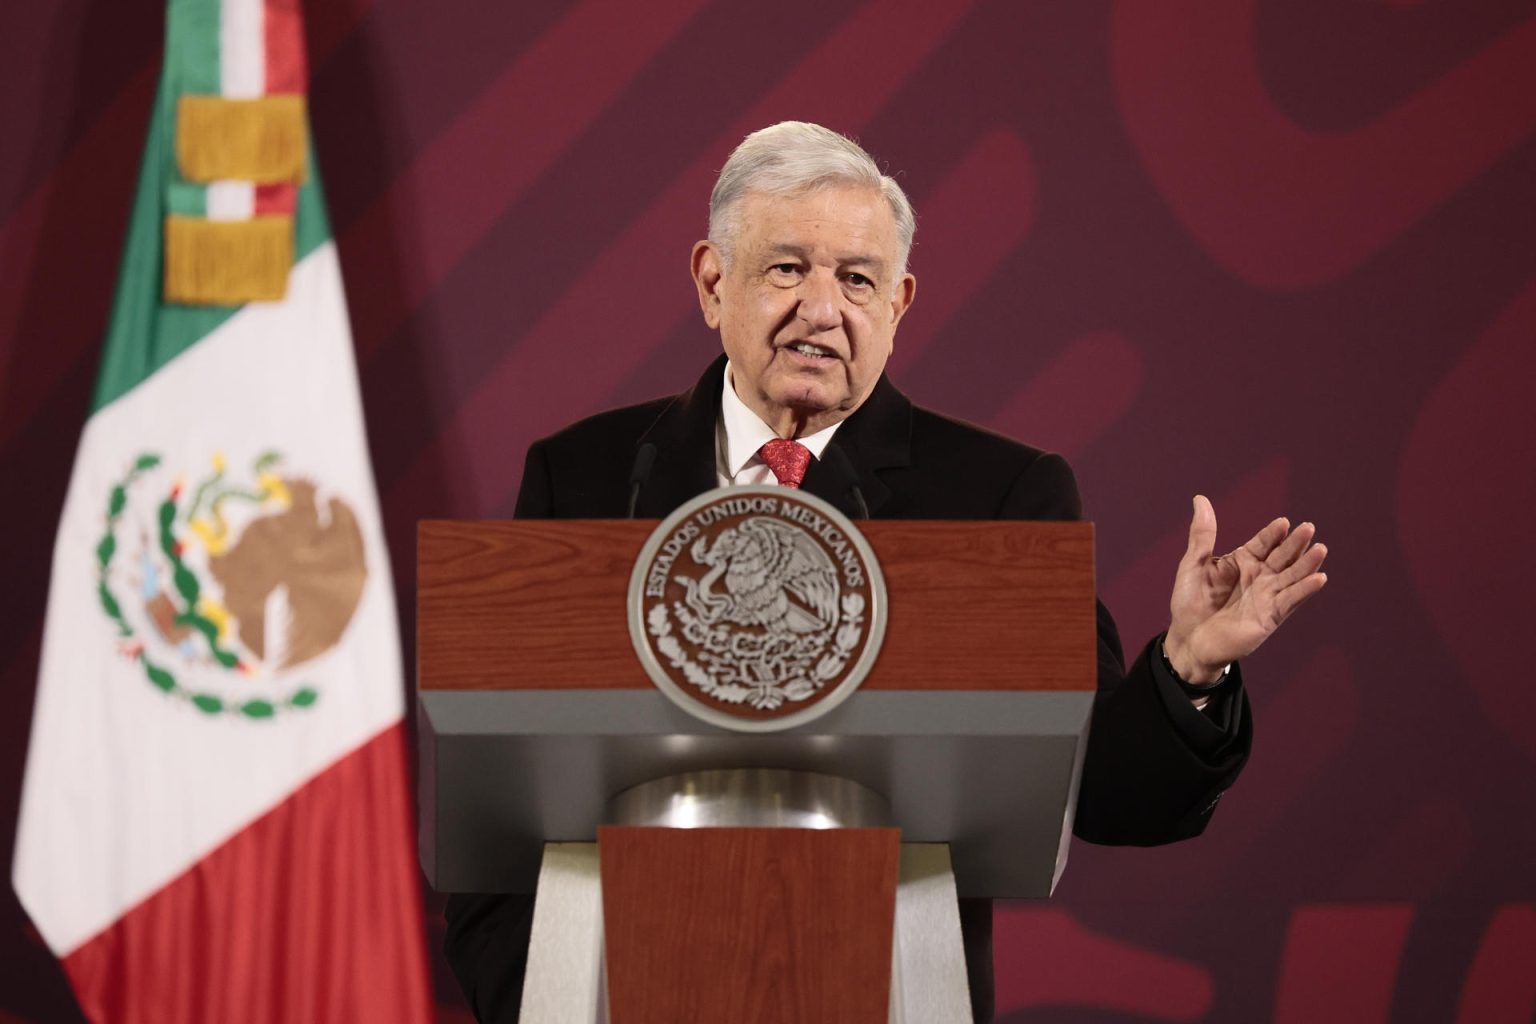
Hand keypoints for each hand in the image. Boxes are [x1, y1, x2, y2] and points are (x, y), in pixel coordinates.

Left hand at [1164, 495, 1327, 683]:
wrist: (1188, 639)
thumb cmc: (1189, 602)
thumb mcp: (1193, 564)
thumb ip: (1202, 534)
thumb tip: (1200, 498)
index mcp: (1243, 561)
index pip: (1263, 542)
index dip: (1273, 533)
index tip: (1284, 522)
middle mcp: (1259, 576)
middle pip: (1282, 556)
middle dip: (1295, 543)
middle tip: (1308, 528)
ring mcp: (1267, 596)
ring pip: (1292, 576)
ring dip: (1307, 564)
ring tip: (1321, 549)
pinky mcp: (1270, 616)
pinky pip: (1290, 601)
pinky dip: (1305, 590)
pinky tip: (1319, 578)